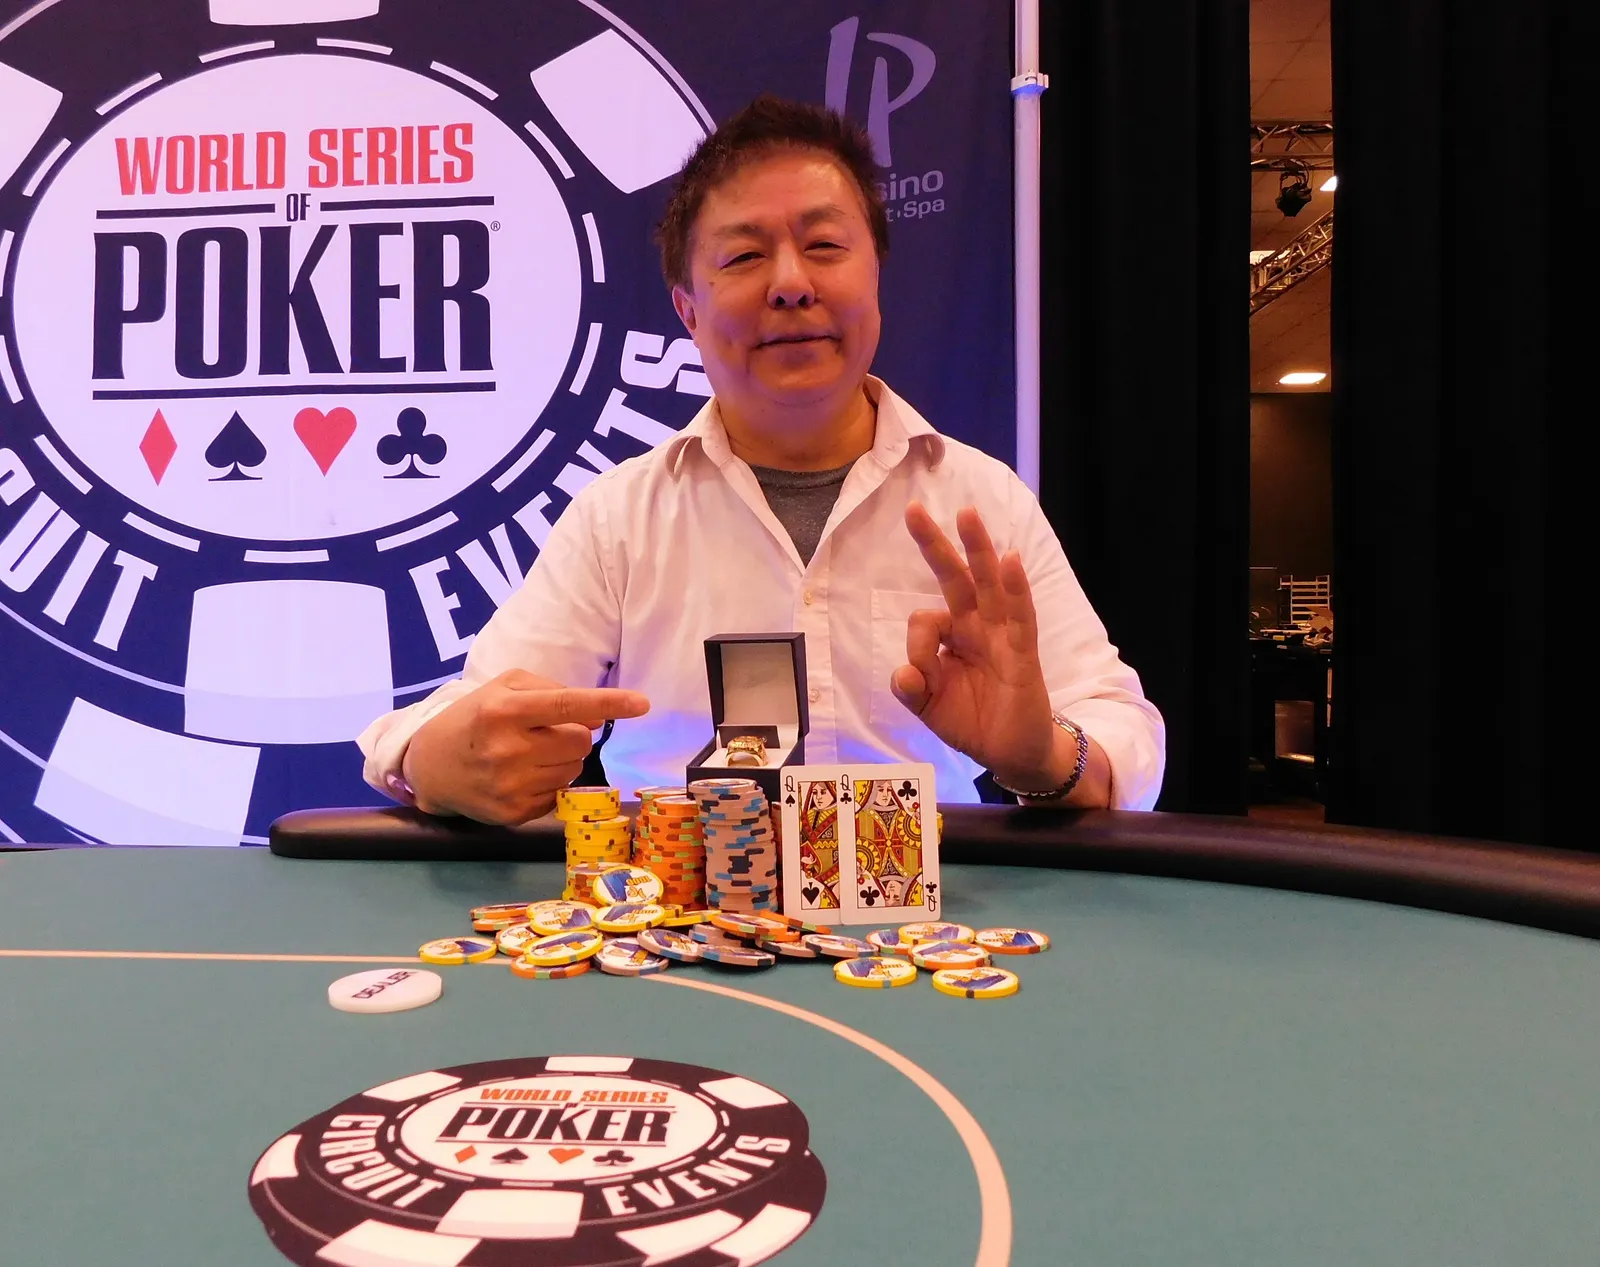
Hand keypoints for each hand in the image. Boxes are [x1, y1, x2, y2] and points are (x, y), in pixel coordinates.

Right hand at [404, 670, 649, 824]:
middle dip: (572, 735)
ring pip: (574, 769)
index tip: (642, 704)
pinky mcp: (513, 814)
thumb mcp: (504, 686)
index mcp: (504, 710)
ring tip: (528, 754)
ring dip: (562, 760)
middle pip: (580, 741)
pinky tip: (521, 776)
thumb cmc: (474, 718)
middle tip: (542, 733)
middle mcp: (507, 749)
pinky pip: (559, 794)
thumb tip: (595, 717)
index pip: (566, 705)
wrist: (429, 765)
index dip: (607, 704)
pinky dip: (549, 783)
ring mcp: (510, 786)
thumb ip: (552, 691)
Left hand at [892, 504, 1062, 786]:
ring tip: (967, 513)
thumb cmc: (972, 721)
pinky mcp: (1023, 651)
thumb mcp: (930, 708)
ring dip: (978, 548)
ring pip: (988, 584)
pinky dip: (1017, 587)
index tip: (919, 676)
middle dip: (935, 544)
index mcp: (952, 636)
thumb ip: (912, 689)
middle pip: (955, 577)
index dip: (916, 643)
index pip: (924, 618)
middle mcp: (976, 626)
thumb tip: (903, 673)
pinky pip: (1020, 614)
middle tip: (913, 508)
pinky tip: (1011, 559)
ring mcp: (1001, 634)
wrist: (1011, 752)